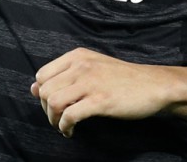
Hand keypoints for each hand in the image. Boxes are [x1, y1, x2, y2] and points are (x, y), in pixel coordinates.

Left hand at [31, 48, 172, 137]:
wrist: (154, 85)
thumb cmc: (123, 78)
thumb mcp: (92, 66)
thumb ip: (64, 74)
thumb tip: (33, 88)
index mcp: (77, 56)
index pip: (42, 74)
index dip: (42, 93)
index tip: (51, 105)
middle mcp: (80, 66)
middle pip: (44, 90)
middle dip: (46, 110)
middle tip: (57, 119)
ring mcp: (90, 82)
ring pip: (52, 102)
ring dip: (53, 120)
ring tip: (62, 126)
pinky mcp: (100, 100)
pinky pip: (69, 115)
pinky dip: (65, 126)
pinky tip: (71, 131)